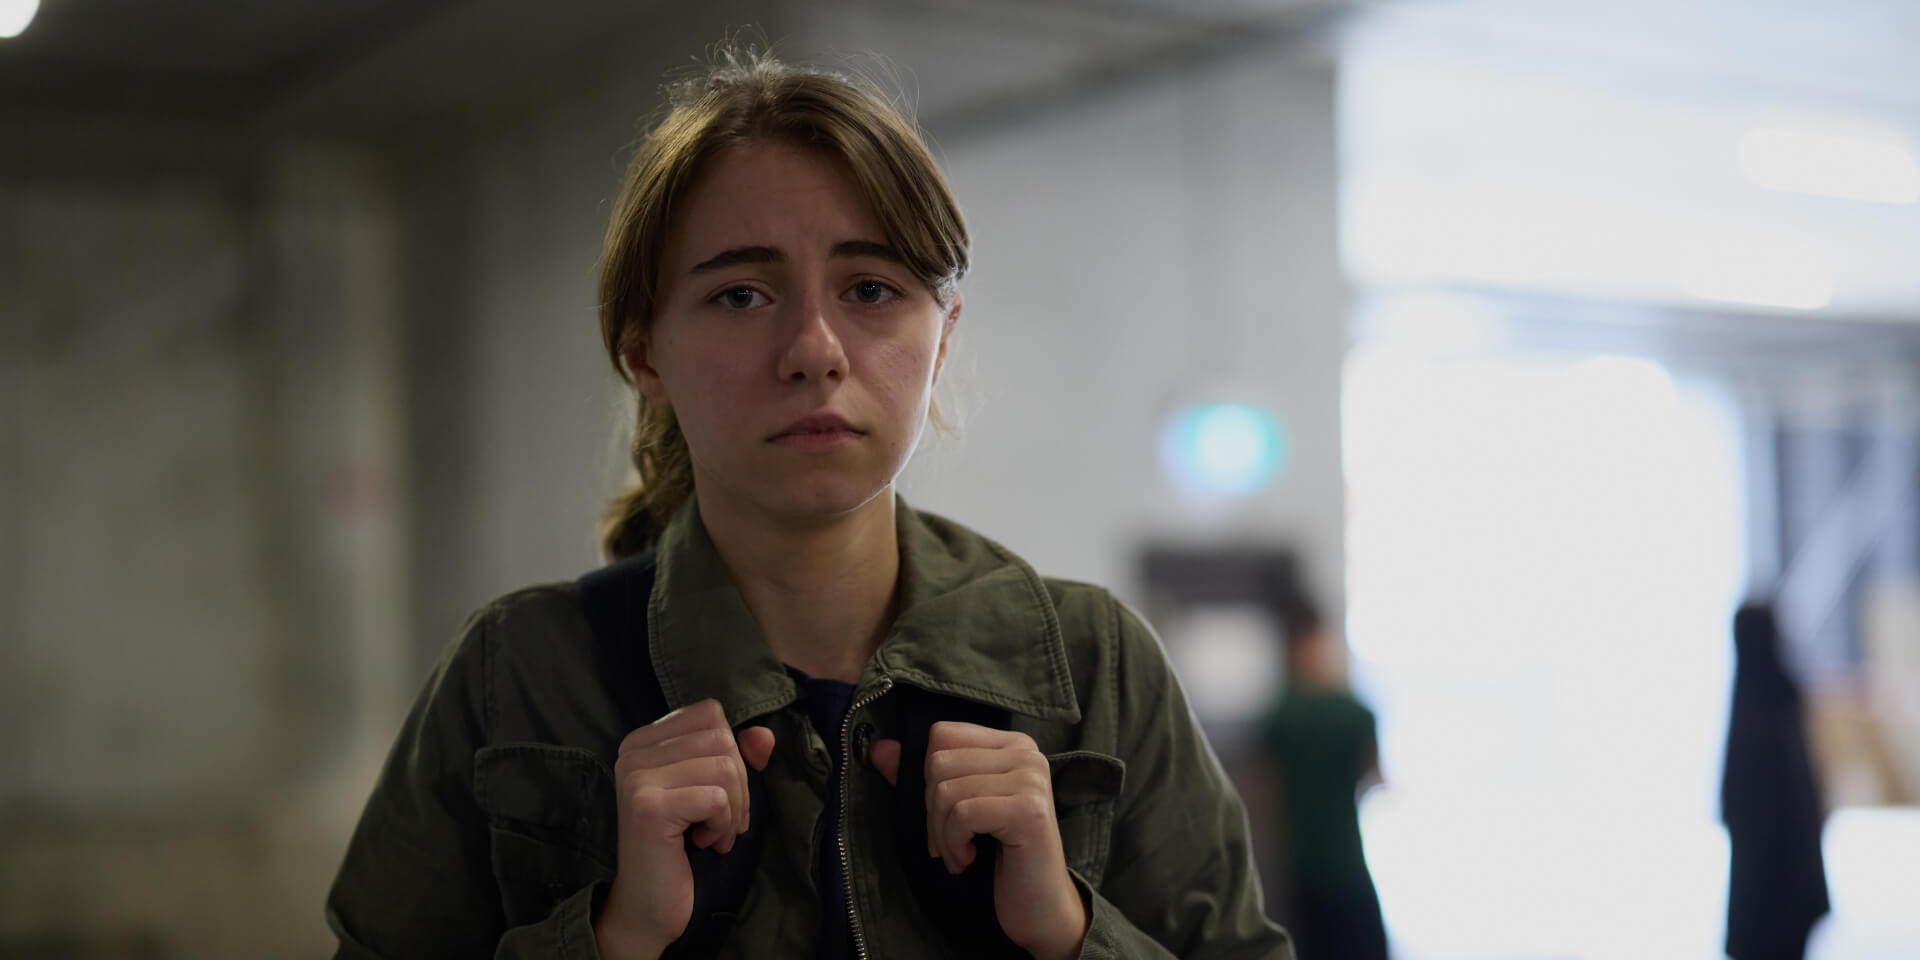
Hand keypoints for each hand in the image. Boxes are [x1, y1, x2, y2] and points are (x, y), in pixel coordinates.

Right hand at [595, 699, 774, 959]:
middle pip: (721, 738)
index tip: (721, 793)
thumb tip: (765, 735)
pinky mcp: (650, 808)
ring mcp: (637, 778)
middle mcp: (632, 752)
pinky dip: (723, 825)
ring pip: (724, 767)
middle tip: (724, 820)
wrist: (647, 907)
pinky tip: (705, 842)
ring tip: (713, 833)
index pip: (710, 713)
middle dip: (738, 784)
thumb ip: (738, 758)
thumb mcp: (714, 793)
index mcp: (643, 741)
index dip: (732, 753)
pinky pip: (717, 798)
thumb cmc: (682, 848)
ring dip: (733, 808)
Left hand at [871, 723, 1088, 959]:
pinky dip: (954, 844)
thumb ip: (922, 776)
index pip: (942, 735)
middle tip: (950, 843)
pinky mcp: (1028, 810)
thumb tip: (878, 748)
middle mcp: (1027, 753)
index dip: (929, 778)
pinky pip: (962, 814)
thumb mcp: (957, 811)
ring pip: (946, 790)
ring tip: (960, 854)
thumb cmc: (998, 858)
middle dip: (932, 812)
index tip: (946, 814)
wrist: (1040, 908)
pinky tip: (969, 860)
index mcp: (1012, 744)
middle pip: (939, 763)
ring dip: (942, 835)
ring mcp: (1031, 779)